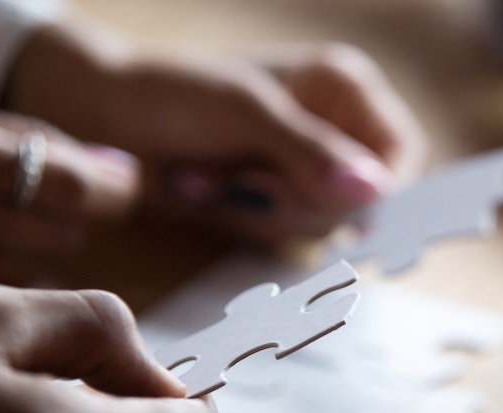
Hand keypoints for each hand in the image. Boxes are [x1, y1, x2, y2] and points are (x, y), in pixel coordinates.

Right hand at [0, 95, 138, 310]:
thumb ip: (26, 139)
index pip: (71, 183)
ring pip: (36, 273)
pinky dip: (2, 285)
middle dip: (71, 219)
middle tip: (42, 203)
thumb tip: (113, 168)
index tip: (119, 187)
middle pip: (64, 234)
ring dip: (37, 252)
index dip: (110, 190)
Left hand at [7, 25, 426, 241]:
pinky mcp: (271, 200)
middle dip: (297, 201)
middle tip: (245, 178)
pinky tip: (208, 190)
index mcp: (343, 88)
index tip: (342, 216)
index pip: (400, 155)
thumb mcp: (247, 115)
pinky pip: (283, 236)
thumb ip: (312, 154)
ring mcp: (301, 168)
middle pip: (360, 202)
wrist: (102, 117)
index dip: (380, 193)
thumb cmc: (173, 93)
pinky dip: (244, 223)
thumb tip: (374, 193)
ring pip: (321, 225)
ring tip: (214, 176)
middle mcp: (333, 129)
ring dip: (261, 213)